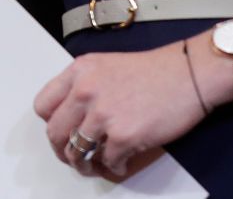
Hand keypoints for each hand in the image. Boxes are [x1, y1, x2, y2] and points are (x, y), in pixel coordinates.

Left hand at [34, 41, 207, 179]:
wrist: (189, 74)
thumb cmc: (155, 70)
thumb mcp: (106, 65)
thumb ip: (85, 85)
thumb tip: (73, 113)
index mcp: (79, 72)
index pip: (43, 105)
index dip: (51, 122)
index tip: (60, 131)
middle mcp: (85, 92)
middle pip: (54, 133)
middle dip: (62, 150)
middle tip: (73, 155)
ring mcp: (103, 115)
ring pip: (76, 152)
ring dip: (84, 164)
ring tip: (94, 165)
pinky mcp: (124, 136)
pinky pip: (108, 162)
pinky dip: (114, 167)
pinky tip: (121, 163)